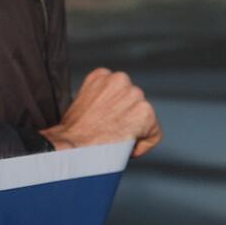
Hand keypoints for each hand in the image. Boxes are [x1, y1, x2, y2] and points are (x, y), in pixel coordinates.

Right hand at [42, 67, 161, 157]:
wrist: (72, 145)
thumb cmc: (72, 133)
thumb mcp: (80, 105)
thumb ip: (99, 101)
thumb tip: (110, 112)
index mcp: (101, 76)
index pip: (120, 93)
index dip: (114, 112)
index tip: (104, 124)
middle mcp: (120, 79)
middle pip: (134, 104)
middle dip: (126, 120)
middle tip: (109, 134)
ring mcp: (135, 95)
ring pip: (144, 119)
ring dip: (134, 132)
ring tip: (114, 140)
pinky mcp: (146, 113)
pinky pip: (153, 135)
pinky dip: (142, 146)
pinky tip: (125, 148)